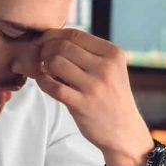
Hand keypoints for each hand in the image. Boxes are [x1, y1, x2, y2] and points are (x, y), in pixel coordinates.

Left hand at [32, 29, 152, 165]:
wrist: (124, 131)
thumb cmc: (112, 98)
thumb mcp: (111, 70)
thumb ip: (88, 54)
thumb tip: (52, 38)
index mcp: (113, 54)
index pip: (76, 34)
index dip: (53, 35)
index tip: (44, 42)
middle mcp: (106, 68)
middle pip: (63, 46)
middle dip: (45, 49)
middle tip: (40, 57)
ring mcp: (94, 86)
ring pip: (56, 62)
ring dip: (43, 64)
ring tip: (43, 70)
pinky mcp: (82, 105)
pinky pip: (53, 86)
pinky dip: (42, 81)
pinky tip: (43, 81)